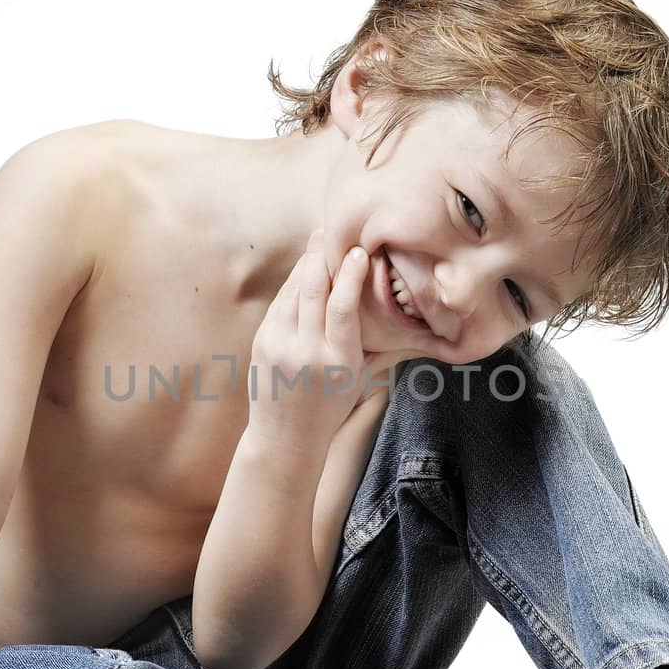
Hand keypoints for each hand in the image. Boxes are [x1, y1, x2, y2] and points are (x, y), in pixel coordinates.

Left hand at [248, 228, 375, 452]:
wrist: (285, 437)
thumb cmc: (331, 407)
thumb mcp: (360, 380)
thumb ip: (376, 346)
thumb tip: (407, 319)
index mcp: (338, 362)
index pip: (342, 307)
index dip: (350, 274)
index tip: (359, 252)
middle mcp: (307, 352)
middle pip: (313, 290)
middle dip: (322, 256)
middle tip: (330, 231)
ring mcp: (279, 346)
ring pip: (293, 291)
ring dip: (306, 263)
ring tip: (318, 240)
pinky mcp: (261, 342)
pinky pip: (280, 303)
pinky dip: (293, 283)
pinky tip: (303, 269)